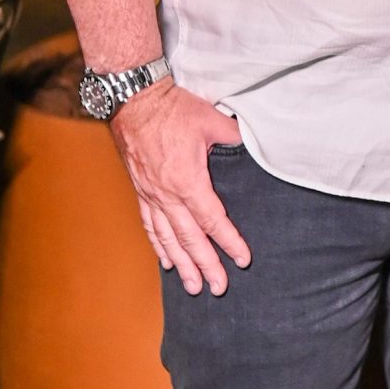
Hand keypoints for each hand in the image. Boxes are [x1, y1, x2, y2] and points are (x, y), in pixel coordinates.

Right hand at [110, 82, 249, 295]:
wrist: (134, 99)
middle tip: (218, 288)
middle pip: (189, 238)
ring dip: (182, 264)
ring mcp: (151, 194)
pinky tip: (166, 261)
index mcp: (188, 180)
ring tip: (193, 287)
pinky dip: (159, 246)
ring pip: (167, 238)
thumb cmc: (173, 109)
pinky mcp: (141, 191)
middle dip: (206, 265)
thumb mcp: (212, 121)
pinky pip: (150, 225)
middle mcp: (167, 194)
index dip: (229, 242)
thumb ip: (234, 140)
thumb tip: (255, 149)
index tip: (242, 260)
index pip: (213, 220)